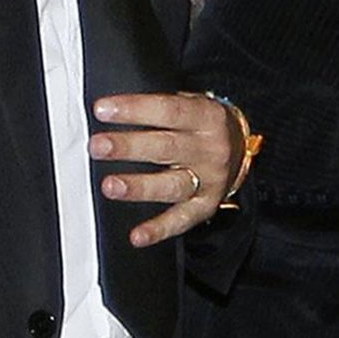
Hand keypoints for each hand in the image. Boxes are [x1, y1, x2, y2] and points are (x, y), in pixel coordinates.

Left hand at [89, 91, 242, 246]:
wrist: (240, 146)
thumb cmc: (202, 122)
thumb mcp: (190, 102)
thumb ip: (157, 106)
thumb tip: (112, 108)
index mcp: (206, 116)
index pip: (167, 110)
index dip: (134, 109)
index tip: (102, 110)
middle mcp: (210, 149)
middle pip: (166, 148)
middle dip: (129, 147)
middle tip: (98, 146)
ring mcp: (210, 180)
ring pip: (172, 185)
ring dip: (139, 187)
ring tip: (111, 186)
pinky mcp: (206, 206)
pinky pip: (181, 220)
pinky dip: (159, 229)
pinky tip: (137, 235)